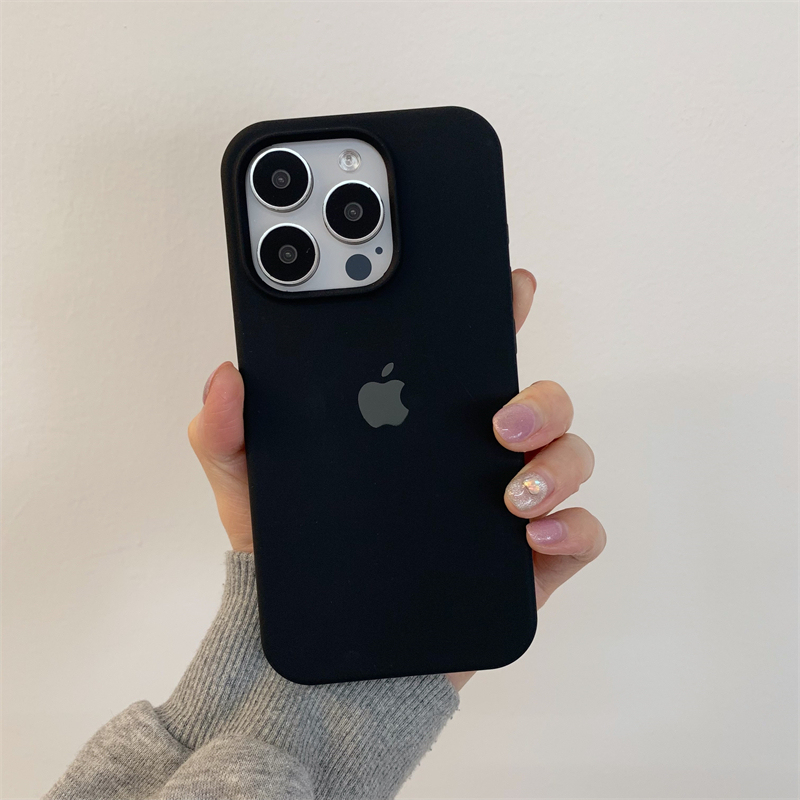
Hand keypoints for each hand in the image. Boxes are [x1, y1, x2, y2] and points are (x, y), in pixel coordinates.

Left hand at [188, 269, 604, 689]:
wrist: (320, 660)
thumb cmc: (292, 560)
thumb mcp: (246, 484)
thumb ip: (223, 431)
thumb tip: (226, 377)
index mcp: (421, 425)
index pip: (471, 358)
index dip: (498, 315)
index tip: (510, 286)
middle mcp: (474, 458)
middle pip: (541, 401)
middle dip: (540, 397)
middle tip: (498, 421)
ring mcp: (506, 509)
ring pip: (569, 457)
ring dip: (558, 462)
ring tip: (512, 492)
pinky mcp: (525, 567)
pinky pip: (580, 534)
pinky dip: (572, 527)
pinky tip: (530, 534)